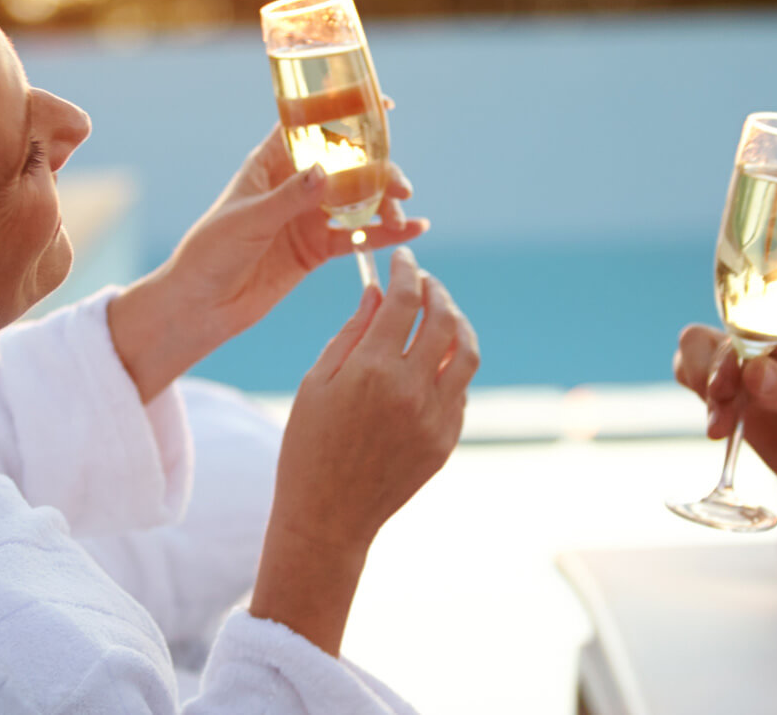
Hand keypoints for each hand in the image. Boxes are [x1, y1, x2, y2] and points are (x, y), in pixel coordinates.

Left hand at [109, 125, 426, 399]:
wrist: (201, 306)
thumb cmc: (209, 253)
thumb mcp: (248, 221)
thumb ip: (289, 198)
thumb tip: (325, 171)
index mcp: (269, 163)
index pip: (310, 125)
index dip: (345, 112)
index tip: (383, 107)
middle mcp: (293, 184)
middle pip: (345, 163)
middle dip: (377, 168)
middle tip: (399, 186)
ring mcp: (308, 216)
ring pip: (358, 199)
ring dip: (384, 201)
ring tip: (403, 214)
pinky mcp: (317, 248)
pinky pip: (358, 236)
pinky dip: (385, 234)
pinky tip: (414, 230)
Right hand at [250, 248, 478, 653]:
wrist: (328, 516)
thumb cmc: (309, 447)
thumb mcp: (316, 383)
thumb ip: (352, 332)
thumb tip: (378, 293)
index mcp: (371, 371)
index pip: (404, 301)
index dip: (406, 271)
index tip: (402, 259)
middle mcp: (411, 391)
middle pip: (444, 319)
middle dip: (436, 291)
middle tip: (425, 283)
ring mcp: (435, 418)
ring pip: (467, 353)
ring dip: (458, 323)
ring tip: (442, 313)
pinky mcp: (447, 440)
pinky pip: (462, 390)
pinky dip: (454, 365)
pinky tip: (435, 360)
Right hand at [674, 300, 776, 515]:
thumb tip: (750, 372)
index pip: (759, 316)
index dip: (739, 342)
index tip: (736, 379)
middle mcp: (775, 339)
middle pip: (719, 331)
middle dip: (713, 368)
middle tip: (724, 402)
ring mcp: (752, 367)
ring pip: (699, 352)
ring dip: (702, 385)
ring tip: (721, 425)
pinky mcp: (736, 395)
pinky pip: (697, 383)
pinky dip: (701, 402)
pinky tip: (719, 430)